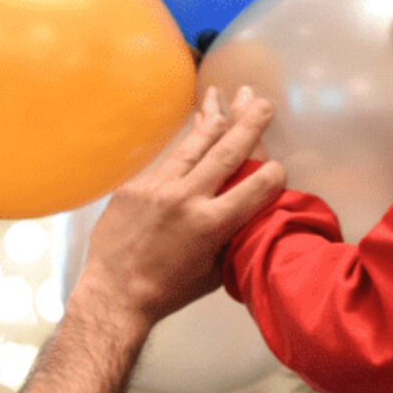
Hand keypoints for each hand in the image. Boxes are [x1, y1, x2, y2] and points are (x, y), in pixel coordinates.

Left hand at [72, 86, 285, 331]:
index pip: (256, 186)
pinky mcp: (134, 186)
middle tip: (260, 102)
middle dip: (248, 124)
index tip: (278, 170)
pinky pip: (166, 162)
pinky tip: (193, 132)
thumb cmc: (169, 291)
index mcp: (212, 224)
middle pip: (226, 151)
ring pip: (193, 146)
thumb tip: (249, 215)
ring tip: (225, 98)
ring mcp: (157, 188)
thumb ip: (234, 238)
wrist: (114, 294)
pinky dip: (184, 149)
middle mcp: (186, 198)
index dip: (273, 175)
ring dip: (214, 120)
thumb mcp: (215, 271)